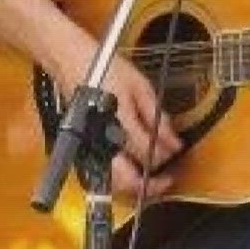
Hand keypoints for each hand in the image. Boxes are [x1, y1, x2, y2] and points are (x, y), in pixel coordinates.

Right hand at [49, 35, 181, 202]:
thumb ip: (158, 117)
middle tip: (166, 178)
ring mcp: (89, 146)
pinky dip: (119, 179)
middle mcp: (101, 140)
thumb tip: (174, 142)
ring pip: (112, 183)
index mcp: (118, 122)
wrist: (73, 62)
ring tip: (150, 178)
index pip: (146, 153)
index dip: (166, 156)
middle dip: (150, 185)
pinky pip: (102, 173)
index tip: (176, 152)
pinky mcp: (83, 147)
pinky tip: (131, 169)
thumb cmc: (105, 69)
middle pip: (126, 180)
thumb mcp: (140, 86)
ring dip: (133, 186)